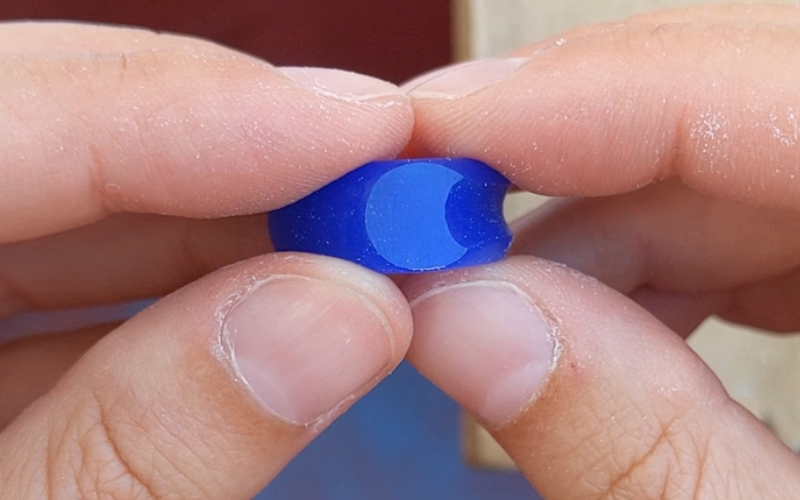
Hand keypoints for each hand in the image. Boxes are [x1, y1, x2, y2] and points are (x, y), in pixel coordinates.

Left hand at [0, 22, 414, 498]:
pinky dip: (174, 287)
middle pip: (44, 126)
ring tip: (349, 243)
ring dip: (222, 219)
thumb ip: (148, 446)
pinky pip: (59, 276)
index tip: (362, 132)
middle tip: (379, 183)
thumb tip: (338, 318)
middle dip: (229, 148)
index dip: (187, 109)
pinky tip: (269, 301)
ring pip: (68, 198)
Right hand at [403, 4, 799, 497]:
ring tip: (505, 298)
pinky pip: (761, 218)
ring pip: (741, 156)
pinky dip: (659, 262)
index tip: (431, 139)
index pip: (785, 90)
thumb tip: (464, 316)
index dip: (586, 97)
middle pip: (751, 106)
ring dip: (600, 225)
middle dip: (566, 163)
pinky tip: (599, 319)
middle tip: (437, 229)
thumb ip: (634, 447)